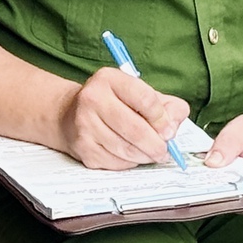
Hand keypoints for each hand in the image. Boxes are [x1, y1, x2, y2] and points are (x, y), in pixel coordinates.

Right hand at [62, 67, 188, 170]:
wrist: (69, 114)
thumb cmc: (113, 103)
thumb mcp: (139, 93)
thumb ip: (166, 106)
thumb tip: (173, 127)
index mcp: (109, 79)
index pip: (145, 99)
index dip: (162, 119)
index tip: (168, 130)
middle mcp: (93, 98)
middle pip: (136, 129)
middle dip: (157, 145)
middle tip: (164, 151)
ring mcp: (85, 124)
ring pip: (127, 149)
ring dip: (145, 156)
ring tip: (150, 154)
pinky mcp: (83, 147)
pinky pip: (115, 162)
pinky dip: (129, 162)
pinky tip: (131, 155)